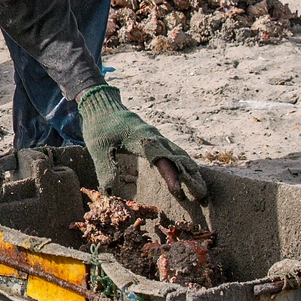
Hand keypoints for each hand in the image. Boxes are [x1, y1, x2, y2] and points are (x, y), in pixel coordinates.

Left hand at [77, 83, 208, 202]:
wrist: (101, 104)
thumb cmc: (99, 126)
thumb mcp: (97, 149)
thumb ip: (106, 169)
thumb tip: (109, 193)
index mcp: (142, 138)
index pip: (161, 159)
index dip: (171, 175)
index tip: (179, 191)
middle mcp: (154, 136)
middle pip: (178, 157)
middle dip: (191, 177)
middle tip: (202, 196)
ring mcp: (156, 136)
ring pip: (179, 154)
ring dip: (191, 171)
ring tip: (201, 190)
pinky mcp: (154, 138)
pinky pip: (173, 151)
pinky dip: (183, 164)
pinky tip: (189, 175)